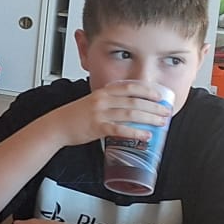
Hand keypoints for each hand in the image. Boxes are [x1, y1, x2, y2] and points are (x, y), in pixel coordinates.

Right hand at [51, 80, 170, 148]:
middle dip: (153, 106)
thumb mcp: (92, 102)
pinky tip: (145, 136)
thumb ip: (108, 101)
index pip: (129, 87)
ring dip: (148, 118)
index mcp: (102, 92)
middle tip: (166, 111)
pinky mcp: (97, 128)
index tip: (159, 95)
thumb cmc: (74, 115)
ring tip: (161, 122)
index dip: (146, 90)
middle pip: (133, 101)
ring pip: (130, 114)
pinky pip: (120, 130)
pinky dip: (135, 133)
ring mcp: (99, 114)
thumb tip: (129, 107)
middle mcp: (102, 101)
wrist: (56, 125)